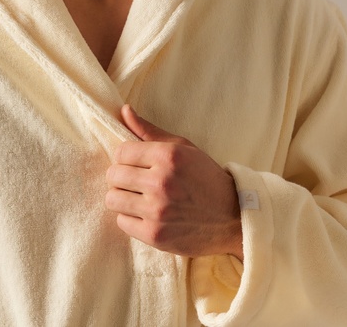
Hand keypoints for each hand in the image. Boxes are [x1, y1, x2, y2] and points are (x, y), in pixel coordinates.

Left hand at [105, 105, 242, 259]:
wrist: (233, 216)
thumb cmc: (205, 177)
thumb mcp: (182, 146)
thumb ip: (149, 130)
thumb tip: (124, 110)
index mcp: (168, 155)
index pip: (121, 152)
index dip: (125, 157)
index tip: (135, 163)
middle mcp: (161, 182)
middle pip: (113, 175)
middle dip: (121, 177)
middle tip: (135, 181)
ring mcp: (158, 210)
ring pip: (112, 199)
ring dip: (122, 198)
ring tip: (137, 197)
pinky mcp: (155, 235)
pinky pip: (121, 222)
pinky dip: (129, 218)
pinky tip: (145, 214)